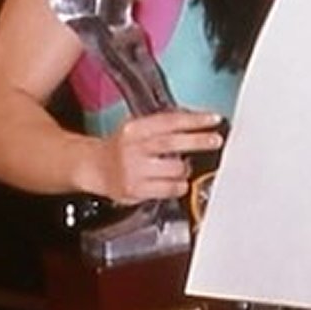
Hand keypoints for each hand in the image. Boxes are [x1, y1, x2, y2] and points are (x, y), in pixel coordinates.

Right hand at [90, 110, 222, 203]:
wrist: (94, 168)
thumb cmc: (122, 147)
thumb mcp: (138, 128)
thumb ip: (164, 125)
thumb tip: (198, 120)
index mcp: (134, 129)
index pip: (168, 121)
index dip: (194, 119)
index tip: (214, 119)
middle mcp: (133, 148)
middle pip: (171, 143)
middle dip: (198, 141)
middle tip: (216, 140)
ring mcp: (133, 170)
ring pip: (174, 169)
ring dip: (187, 168)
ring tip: (186, 167)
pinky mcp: (135, 190)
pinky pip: (169, 189)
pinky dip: (179, 186)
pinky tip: (177, 182)